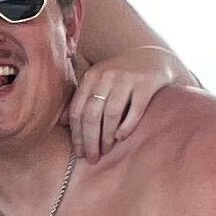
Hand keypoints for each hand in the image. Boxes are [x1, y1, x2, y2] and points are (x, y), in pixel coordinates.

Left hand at [67, 43, 182, 158]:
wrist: (152, 57)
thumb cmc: (120, 76)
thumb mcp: (98, 82)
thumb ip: (81, 99)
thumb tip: (63, 122)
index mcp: (91, 77)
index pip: (78, 110)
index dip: (76, 135)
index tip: (79, 153)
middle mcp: (106, 76)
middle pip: (92, 114)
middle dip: (90, 140)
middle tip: (92, 158)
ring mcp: (127, 79)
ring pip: (111, 113)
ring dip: (107, 136)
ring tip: (106, 150)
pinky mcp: (146, 84)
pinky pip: (135, 109)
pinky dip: (127, 125)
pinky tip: (121, 138)